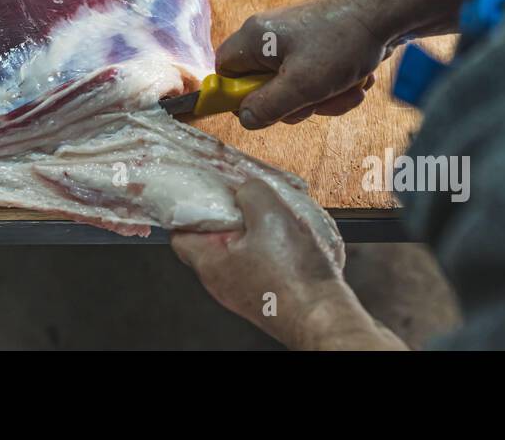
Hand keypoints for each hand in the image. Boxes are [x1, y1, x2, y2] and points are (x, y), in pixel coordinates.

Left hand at [171, 180, 404, 349]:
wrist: (324, 317)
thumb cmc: (294, 276)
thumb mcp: (269, 214)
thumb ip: (250, 192)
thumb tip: (246, 188)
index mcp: (210, 263)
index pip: (180, 233)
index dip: (189, 208)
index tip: (203, 191)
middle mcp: (222, 281)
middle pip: (214, 238)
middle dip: (230, 213)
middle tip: (247, 198)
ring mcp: (244, 290)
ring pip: (242, 248)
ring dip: (257, 228)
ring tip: (277, 216)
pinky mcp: (267, 294)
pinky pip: (262, 261)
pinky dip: (273, 245)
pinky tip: (293, 237)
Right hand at [216, 0, 392, 128]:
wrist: (388, 11)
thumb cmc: (342, 42)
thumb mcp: (301, 85)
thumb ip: (267, 107)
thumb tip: (244, 120)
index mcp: (255, 38)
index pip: (225, 72)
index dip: (239, 97)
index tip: (267, 110)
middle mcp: (270, 36)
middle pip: (263, 86)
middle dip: (296, 102)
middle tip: (317, 99)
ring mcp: (295, 40)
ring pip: (295, 87)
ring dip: (324, 97)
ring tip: (349, 86)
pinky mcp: (318, 45)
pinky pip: (316, 77)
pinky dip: (337, 85)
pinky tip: (359, 78)